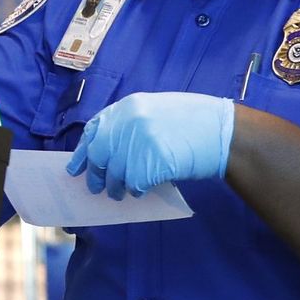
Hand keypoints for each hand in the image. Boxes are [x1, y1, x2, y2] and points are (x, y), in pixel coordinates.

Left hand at [68, 92, 234, 198]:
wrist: (224, 133)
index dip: (83, 152)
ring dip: (116, 187)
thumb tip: (107, 151)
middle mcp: (130, 121)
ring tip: (123, 192)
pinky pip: (134, 184)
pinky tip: (144, 190)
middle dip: (96, 174)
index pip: (94, 130)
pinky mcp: (150, 163)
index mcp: (130, 106)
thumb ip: (131, 125)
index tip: (75, 168)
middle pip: (100, 154)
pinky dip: (137, 191)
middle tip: (96, 188)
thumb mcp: (157, 111)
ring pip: (116, 173)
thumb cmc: (195, 123)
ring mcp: (140, 142)